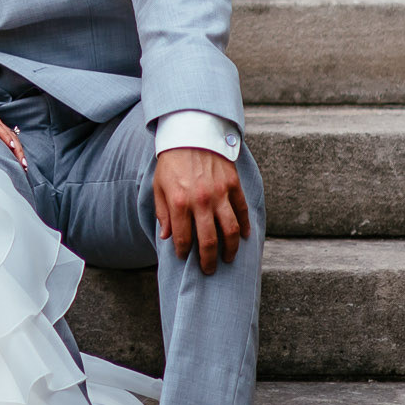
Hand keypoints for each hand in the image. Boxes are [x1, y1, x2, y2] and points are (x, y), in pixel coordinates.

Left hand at [0, 87, 26, 168]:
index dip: (6, 138)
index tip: (12, 148)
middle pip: (8, 133)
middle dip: (17, 148)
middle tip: (22, 164)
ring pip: (9, 134)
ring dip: (17, 148)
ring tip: (22, 164)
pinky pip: (6, 134)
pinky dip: (12, 144)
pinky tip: (15, 156)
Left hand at [154, 147, 252, 272]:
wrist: (191, 134)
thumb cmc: (171, 162)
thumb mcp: (159, 186)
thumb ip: (163, 213)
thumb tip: (167, 237)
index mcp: (179, 202)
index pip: (183, 238)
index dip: (183, 252)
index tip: (184, 258)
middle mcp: (201, 201)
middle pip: (209, 240)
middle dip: (208, 260)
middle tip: (208, 270)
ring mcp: (220, 194)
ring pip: (230, 230)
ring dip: (231, 248)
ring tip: (228, 258)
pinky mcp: (233, 185)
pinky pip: (242, 210)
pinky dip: (245, 226)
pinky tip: (245, 236)